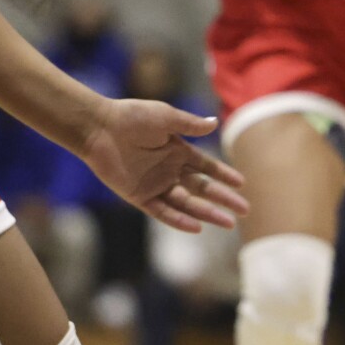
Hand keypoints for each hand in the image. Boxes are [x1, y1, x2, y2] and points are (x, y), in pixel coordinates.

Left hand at [77, 98, 249, 233]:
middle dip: (223, 199)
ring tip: (228, 223)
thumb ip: (190, 125)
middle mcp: (169, 170)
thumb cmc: (133, 117)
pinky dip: (179, 220)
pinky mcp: (139, 196)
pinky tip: (197, 227)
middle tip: (244, 210)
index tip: (242, 184)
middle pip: (202, 188)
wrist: (100, 128)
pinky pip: (162, 211)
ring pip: (187, 203)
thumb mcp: (166, 117)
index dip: (224, 175)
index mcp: (178, 150)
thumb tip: (215, 123)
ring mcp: (155, 185)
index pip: (207, 166)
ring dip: (207, 213)